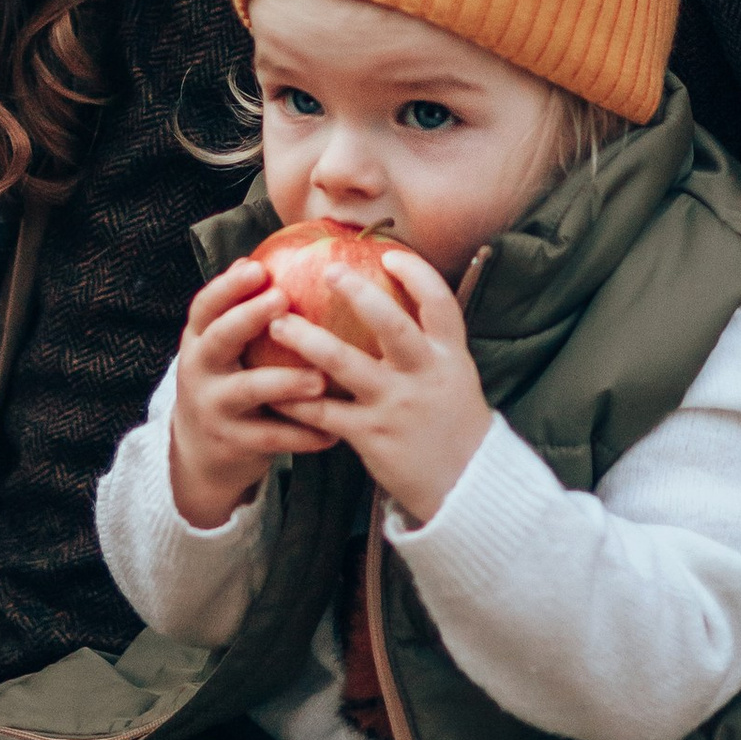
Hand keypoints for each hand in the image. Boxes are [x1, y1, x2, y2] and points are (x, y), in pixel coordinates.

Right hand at [169, 257, 337, 529]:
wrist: (201, 450)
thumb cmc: (230, 379)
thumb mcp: (225, 347)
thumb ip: (243, 311)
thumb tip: (277, 256)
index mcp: (199, 339)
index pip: (205, 306)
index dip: (228, 286)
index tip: (258, 268)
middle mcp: (200, 369)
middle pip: (219, 338)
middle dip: (248, 317)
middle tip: (284, 299)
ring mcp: (214, 407)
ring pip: (248, 390)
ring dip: (285, 382)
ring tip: (320, 378)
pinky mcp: (233, 442)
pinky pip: (271, 437)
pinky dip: (303, 434)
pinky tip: (333, 432)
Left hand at [262, 248, 492, 526]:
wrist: (466, 486)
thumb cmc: (452, 421)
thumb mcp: (454, 375)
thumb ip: (428, 341)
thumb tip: (395, 292)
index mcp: (449, 356)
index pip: (439, 303)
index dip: (415, 274)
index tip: (387, 253)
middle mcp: (425, 375)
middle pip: (392, 325)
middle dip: (358, 294)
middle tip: (328, 271)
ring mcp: (397, 405)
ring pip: (346, 364)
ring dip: (307, 340)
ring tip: (278, 324)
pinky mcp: (371, 435)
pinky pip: (324, 411)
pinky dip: (296, 397)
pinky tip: (274, 386)